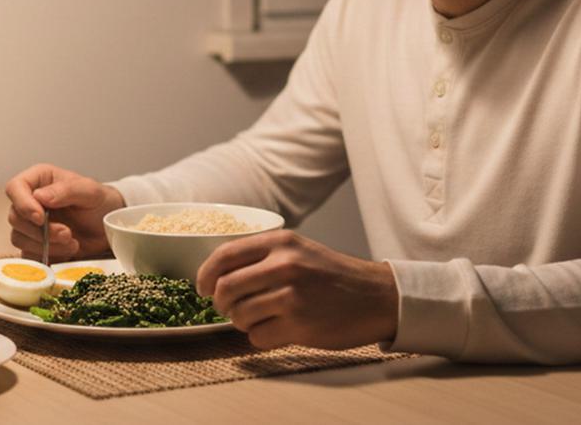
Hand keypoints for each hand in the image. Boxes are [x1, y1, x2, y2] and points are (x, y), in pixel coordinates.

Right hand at [5, 163, 124, 261]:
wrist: (109, 226)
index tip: (41, 218)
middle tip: (67, 234)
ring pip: (19, 238)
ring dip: (45, 245)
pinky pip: (28, 254)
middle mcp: (30, 201)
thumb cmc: (100, 202)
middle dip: (40, 231)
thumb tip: (40, 197)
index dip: (23, 204)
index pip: (15, 188)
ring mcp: (31, 225)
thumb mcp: (90, 191)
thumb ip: (67, 190)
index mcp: (39, 180)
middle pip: (15, 217)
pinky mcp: (35, 245)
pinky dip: (46, 256)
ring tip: (72, 243)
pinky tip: (65, 252)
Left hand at [196, 230, 398, 349]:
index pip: (224, 255)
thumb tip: (217, 276)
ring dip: (243, 323)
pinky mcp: (300, 325)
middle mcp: (284, 265)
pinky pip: (258, 338)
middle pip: (225, 289)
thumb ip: (261, 256)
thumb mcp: (299, 249)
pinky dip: (262, 338)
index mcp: (280, 241)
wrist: (377, 297)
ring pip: (239, 316)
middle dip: (221, 304)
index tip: (202, 288)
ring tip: (262, 318)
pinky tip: (279, 330)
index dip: (205, 275)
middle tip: (229, 308)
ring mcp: (292, 296)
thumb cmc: (333, 275)